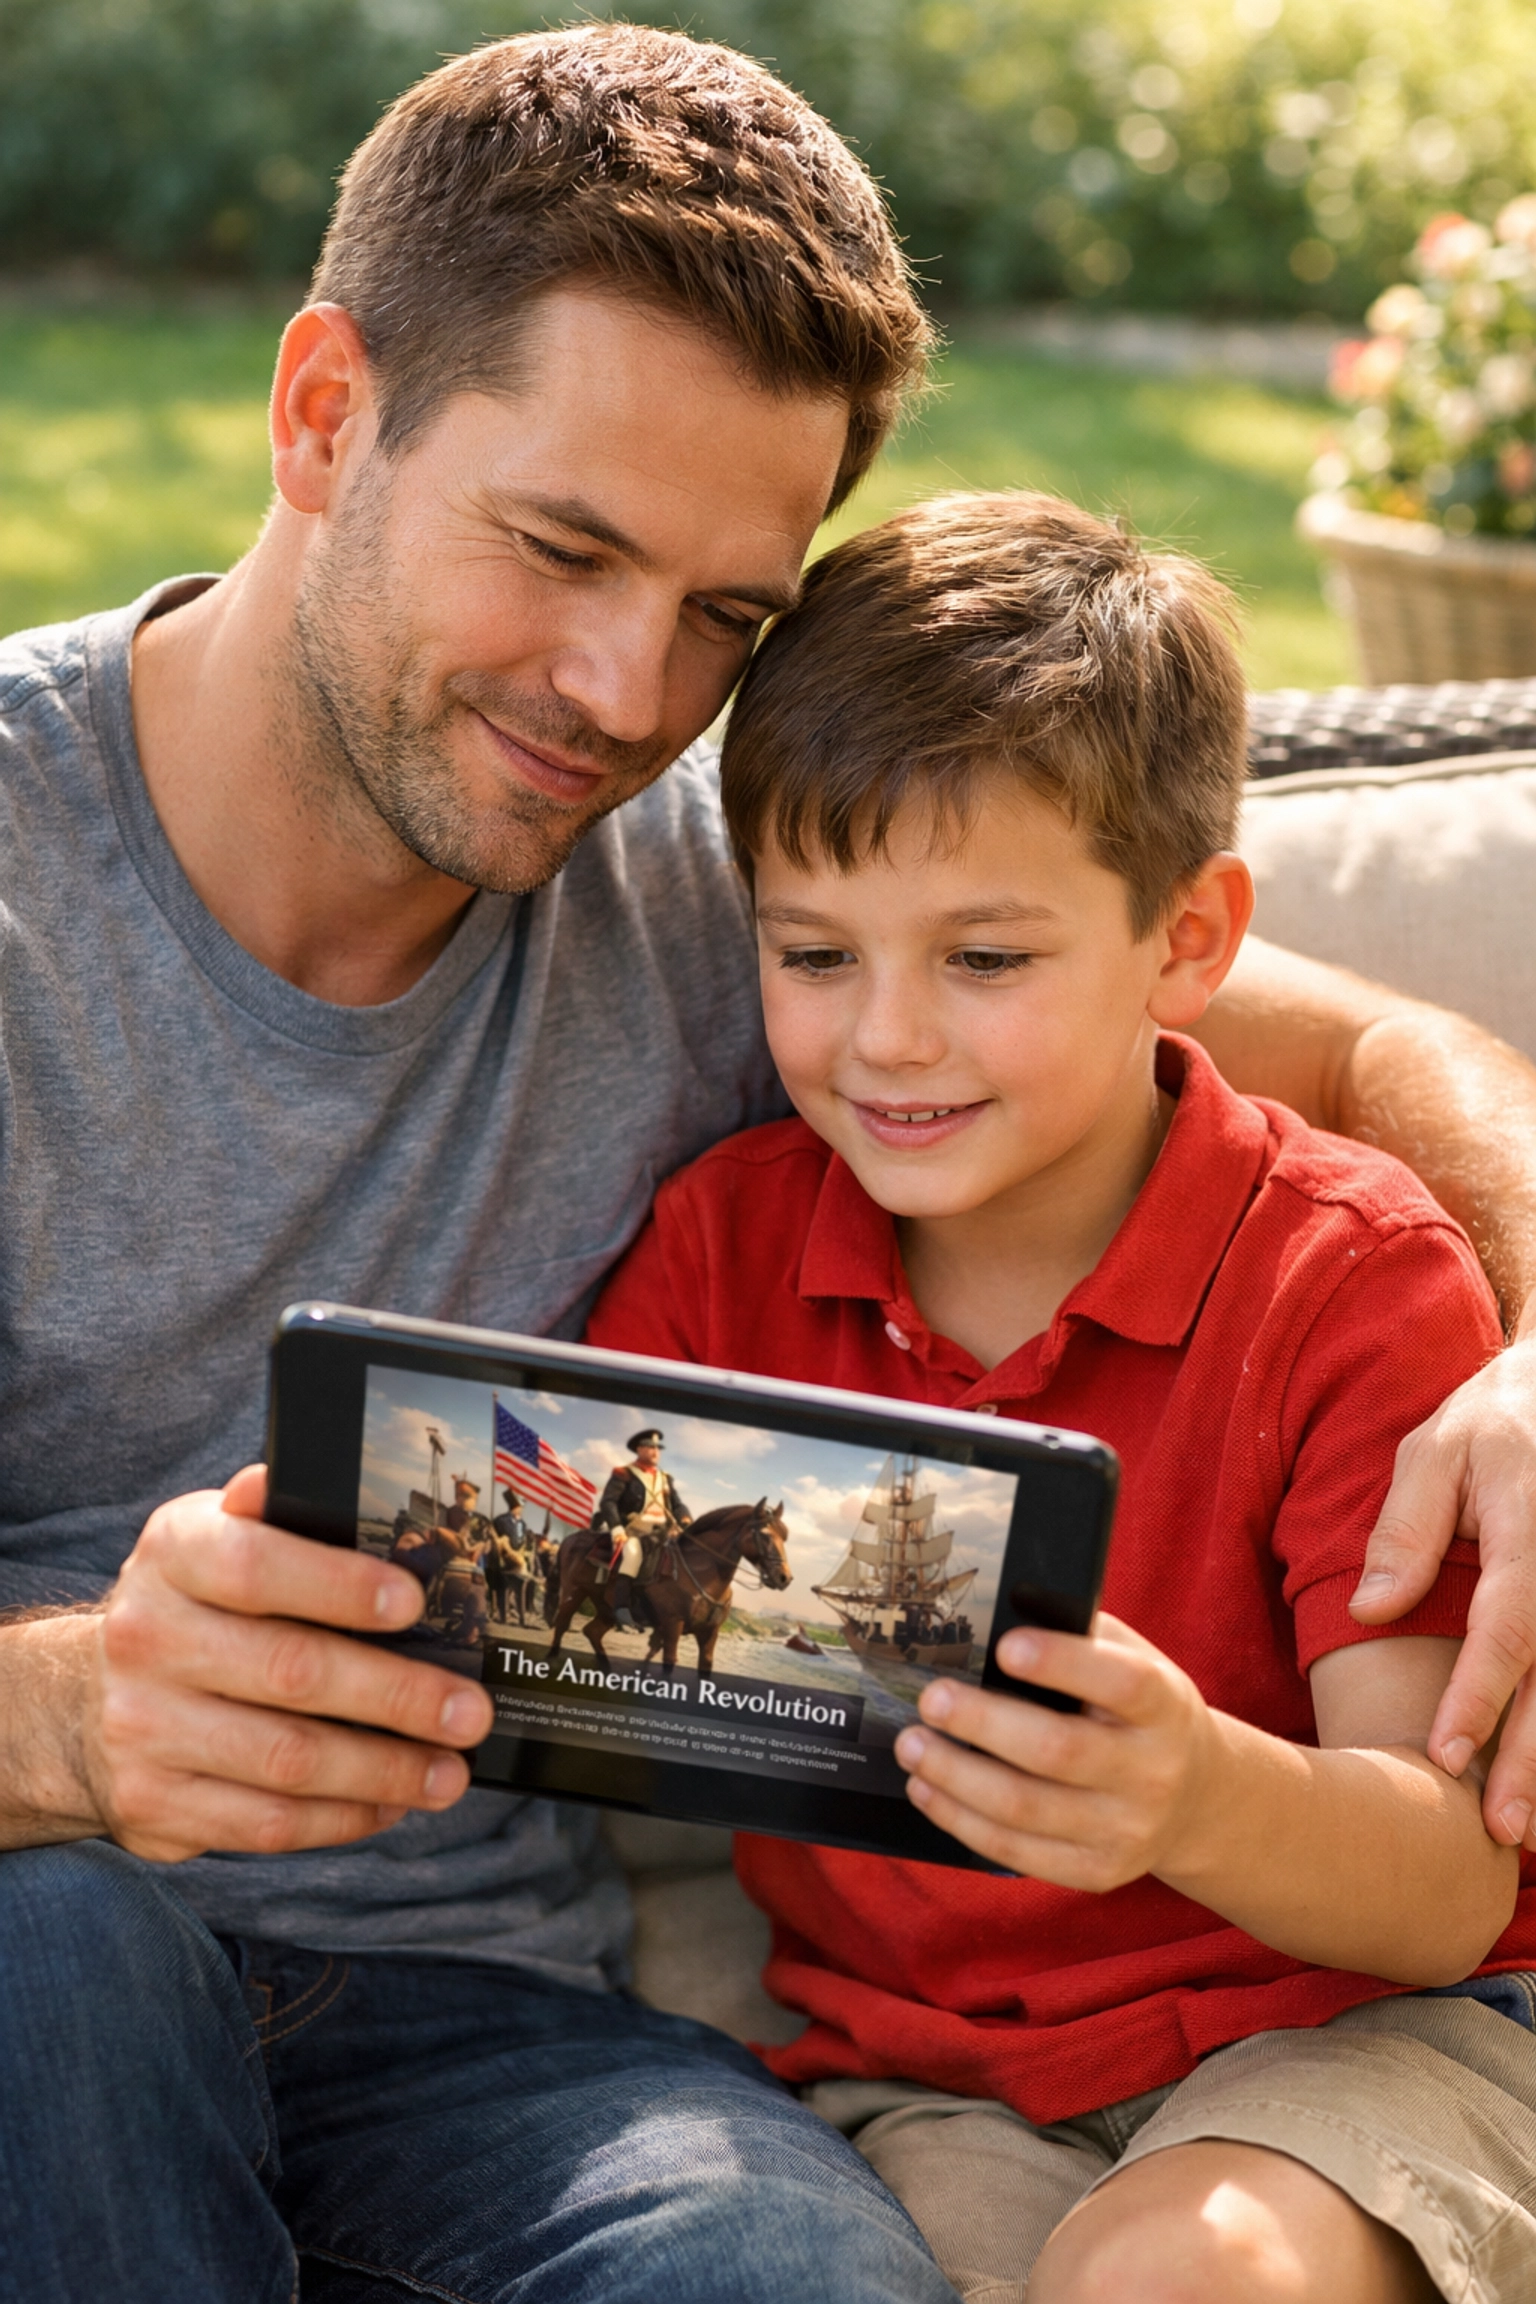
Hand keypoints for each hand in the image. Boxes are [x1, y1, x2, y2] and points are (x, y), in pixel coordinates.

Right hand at [73, 1465, 492, 1861]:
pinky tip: (390, 1802)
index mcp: (173, 1555)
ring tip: (449, 1772)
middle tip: (468, 1714)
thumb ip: (277, 1515)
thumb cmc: (192, 1606)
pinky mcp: (153, 1803)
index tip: (414, 1605)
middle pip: (290, 1672)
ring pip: (286, 1760)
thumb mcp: (214, 1538)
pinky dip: (342, 1818)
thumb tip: (351, 1495)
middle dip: (397, 1697)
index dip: (338, 1586)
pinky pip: (264, 1823)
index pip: (255, 1565)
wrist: (81, 1701)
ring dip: (384, 1771)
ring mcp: (143, 1728)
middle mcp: (146, 1638)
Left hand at [894, 1613, 1216, 1888]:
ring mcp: (1125, 1830)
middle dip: (982, 1723)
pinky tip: (928, 1790)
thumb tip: (997, 1616)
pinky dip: (961, 1820)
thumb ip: (1080, 1637)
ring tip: (912, 1746)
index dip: (1062, 1664)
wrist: (1196, 1797)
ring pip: (1025, 1808)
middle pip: (1058, 1751)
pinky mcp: (1096, 1871)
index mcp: (1164, 1706)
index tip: (1005, 1647)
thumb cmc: (1140, 1710)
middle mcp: (1151, 1773)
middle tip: (930, 1699)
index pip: (1120, 1684)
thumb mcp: (1134, 1661)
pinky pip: (1017, 1851)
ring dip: (955, 1776)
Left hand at [1349, 1336, 1535, 1849]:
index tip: (1445, 1755)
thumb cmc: (1491, 1424)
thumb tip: (1371, 1610)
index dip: (1478, 1697)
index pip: (1506, 1629)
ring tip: (1529, 1836)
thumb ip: (1403, 1532)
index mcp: (1527, 1533)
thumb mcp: (1434, 1452)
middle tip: (1501, 1830)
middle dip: (1532, 1761)